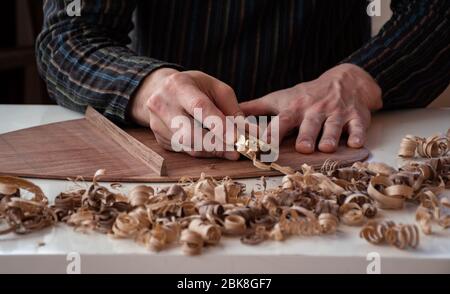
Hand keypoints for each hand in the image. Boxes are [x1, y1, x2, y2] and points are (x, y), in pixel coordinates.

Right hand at [130, 68, 242, 159]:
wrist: (162, 89)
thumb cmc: (195, 88)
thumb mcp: (215, 88)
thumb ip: (232, 109)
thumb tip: (249, 131)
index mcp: (178, 85)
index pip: (200, 107)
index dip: (218, 124)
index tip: (235, 138)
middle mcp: (162, 104)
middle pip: (189, 132)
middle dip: (215, 144)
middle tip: (235, 151)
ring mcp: (157, 123)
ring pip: (187, 145)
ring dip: (211, 151)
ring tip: (230, 151)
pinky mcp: (159, 138)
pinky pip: (184, 150)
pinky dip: (202, 151)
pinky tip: (214, 148)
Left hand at [240, 64, 381, 153]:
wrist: (345, 79)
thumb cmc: (307, 94)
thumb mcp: (281, 98)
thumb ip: (256, 109)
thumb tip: (230, 115)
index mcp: (294, 109)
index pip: (281, 122)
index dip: (272, 134)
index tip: (262, 147)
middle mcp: (314, 111)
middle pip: (309, 124)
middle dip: (306, 135)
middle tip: (302, 147)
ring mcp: (336, 113)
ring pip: (333, 126)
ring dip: (330, 136)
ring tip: (326, 147)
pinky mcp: (356, 116)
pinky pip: (358, 126)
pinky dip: (358, 134)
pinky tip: (357, 144)